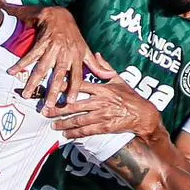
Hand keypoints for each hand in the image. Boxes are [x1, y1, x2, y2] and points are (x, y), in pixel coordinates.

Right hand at [6, 5, 114, 107]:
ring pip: (42, 67)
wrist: (59, 14)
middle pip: (58, 75)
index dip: (75, 88)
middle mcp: (65, 53)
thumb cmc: (73, 34)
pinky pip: (30, 55)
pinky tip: (12, 72)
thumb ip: (96, 65)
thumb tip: (110, 75)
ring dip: (33, 81)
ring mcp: (52, 47)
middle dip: (52, 90)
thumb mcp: (86, 48)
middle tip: (47, 105)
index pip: (77, 75)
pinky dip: (20, 63)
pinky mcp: (41, 41)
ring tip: (26, 94)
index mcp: (76, 56)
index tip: (70, 102)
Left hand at [46, 66, 161, 139]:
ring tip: (52, 125)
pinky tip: (66, 135)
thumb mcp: (120, 79)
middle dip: (58, 109)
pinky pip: (87, 130)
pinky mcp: (105, 127)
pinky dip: (76, 133)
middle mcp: (100, 101)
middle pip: (75, 105)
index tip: (52, 88)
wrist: (143, 115)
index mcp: (102, 88)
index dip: (65, 87)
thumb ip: (105, 67)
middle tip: (45, 111)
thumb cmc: (131, 97)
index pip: (80, 86)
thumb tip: (96, 54)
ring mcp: (102, 115)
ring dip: (64, 123)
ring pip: (79, 119)